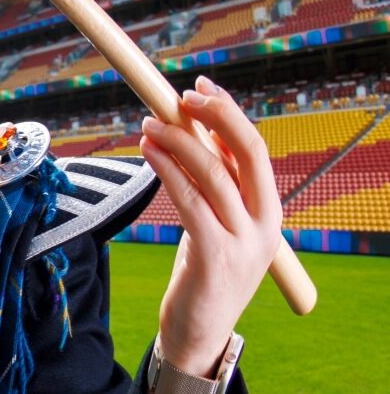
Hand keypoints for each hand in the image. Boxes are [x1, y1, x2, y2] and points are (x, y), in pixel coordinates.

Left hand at [139, 76, 279, 377]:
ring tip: (147, 123)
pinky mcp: (216, 256)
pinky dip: (168, 170)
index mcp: (270, 211)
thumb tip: (196, 131)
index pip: (255, 150)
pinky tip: (148, 152)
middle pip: (246, 153)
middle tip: (178, 96)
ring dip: (178, 141)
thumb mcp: (216, 221)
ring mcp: (244, 242)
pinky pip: (190, 202)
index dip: (228, 113)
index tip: (200, 87)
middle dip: (214, 117)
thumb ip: (215, 184)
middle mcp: (265, 224)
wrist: (199, 330)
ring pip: (214, 175)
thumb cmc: (203, 270)